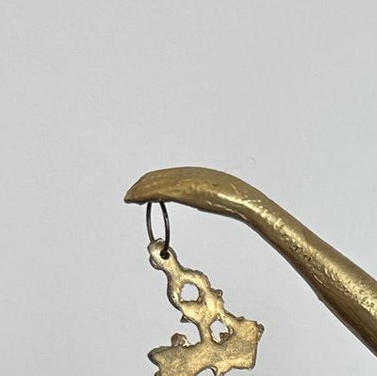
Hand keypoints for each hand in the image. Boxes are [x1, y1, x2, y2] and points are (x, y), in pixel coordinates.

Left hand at [124, 167, 258, 218]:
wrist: (246, 201)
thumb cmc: (237, 202)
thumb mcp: (219, 194)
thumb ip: (207, 193)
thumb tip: (202, 198)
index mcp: (197, 174)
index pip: (169, 175)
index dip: (153, 181)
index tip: (143, 189)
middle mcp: (189, 173)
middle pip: (159, 176)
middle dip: (143, 185)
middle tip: (131, 194)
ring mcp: (186, 180)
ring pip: (156, 183)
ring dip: (140, 190)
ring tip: (130, 197)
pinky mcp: (185, 190)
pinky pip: (159, 191)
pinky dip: (144, 194)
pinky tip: (135, 198)